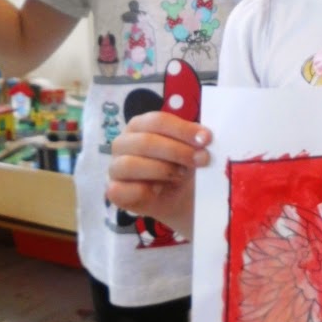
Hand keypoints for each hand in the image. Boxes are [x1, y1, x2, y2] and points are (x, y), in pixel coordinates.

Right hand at [105, 111, 211, 238]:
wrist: (182, 200)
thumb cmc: (185, 168)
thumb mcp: (193, 150)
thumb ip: (196, 140)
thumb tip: (205, 137)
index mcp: (141, 125)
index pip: (158, 121)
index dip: (183, 130)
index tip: (207, 139)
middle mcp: (124, 143)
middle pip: (146, 141)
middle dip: (178, 151)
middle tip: (202, 160)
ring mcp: (115, 167)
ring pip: (131, 164)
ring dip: (162, 170)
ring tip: (182, 175)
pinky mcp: (114, 191)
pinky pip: (120, 190)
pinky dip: (142, 190)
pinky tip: (159, 191)